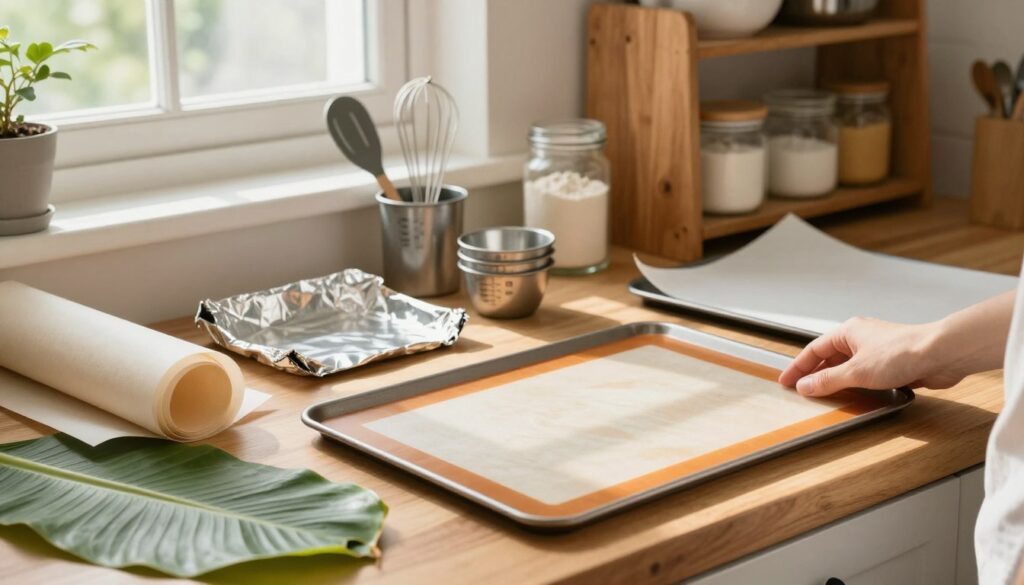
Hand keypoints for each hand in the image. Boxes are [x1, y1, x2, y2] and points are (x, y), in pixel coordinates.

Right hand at [778, 317, 966, 396]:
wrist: (940, 354)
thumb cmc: (902, 352)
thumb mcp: (856, 371)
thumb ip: (828, 380)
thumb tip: (806, 386)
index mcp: (848, 332)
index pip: (814, 350)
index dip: (798, 367)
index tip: (787, 381)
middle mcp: (861, 338)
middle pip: (830, 358)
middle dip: (816, 374)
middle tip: (802, 390)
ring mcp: (877, 350)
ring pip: (849, 367)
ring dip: (837, 381)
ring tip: (824, 396)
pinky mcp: (893, 363)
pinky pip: (866, 375)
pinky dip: (857, 385)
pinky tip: (855, 397)